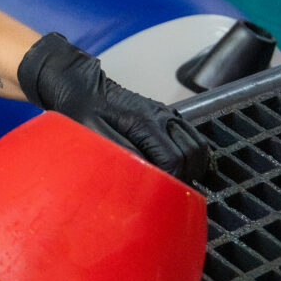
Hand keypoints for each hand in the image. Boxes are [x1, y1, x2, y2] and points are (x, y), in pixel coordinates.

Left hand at [18, 33, 213, 185]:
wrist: (82, 86)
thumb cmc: (82, 108)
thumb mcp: (91, 132)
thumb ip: (117, 152)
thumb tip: (142, 173)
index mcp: (144, 122)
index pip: (174, 159)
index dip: (172, 180)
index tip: (162, 194)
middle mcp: (162, 116)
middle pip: (192, 154)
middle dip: (185, 176)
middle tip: (169, 191)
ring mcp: (167, 115)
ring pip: (198, 146)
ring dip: (193, 166)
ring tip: (176, 181)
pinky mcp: (167, 116)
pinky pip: (193, 137)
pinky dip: (192, 154)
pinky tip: (179, 166)